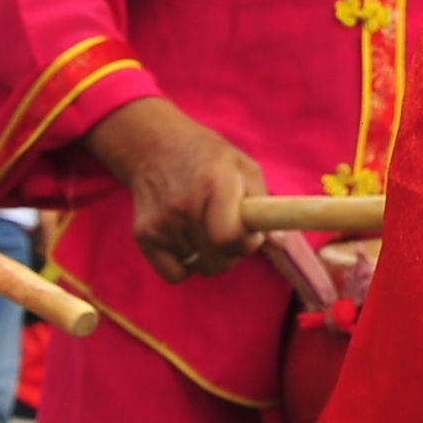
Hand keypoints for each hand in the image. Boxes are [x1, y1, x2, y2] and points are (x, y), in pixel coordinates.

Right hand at [82, 96, 265, 283]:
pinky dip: (186, 266)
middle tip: (231, 233)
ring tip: (208, 229)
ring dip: (210, 256)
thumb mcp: (244, 167)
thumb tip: (280, 243)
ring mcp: (161, 223)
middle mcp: (184, 206)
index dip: (247, 243)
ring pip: (200, 267)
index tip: (250, 233)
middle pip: (217, 259)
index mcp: (214, 184)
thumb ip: (264, 206)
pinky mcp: (143, 237)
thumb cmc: (208, 158)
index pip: (229, 237)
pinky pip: (175, 275)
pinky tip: (189, 241)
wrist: (154, 148)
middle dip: (233, 253)